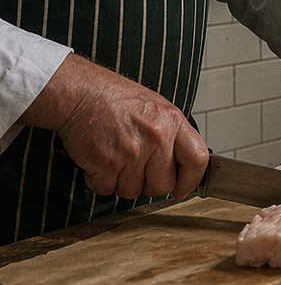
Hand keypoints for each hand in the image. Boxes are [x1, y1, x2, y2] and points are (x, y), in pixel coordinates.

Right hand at [23, 55, 209, 198]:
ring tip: (116, 159)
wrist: (80, 93)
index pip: (197, 160)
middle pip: (163, 184)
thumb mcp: (157, 108)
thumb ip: (172, 135)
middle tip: (136, 171)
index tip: (182, 189)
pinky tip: (99, 163)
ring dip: (121, 182)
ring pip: (133, 191)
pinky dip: (100, 181)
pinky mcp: (107, 163)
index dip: (191, 180)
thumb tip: (181, 164)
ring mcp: (132, 152)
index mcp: (173, 121)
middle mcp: (157, 137)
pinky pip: (107, 189)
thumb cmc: (115, 99)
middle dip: (149, 185)